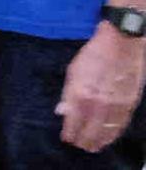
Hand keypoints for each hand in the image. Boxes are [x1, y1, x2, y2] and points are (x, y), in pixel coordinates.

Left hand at [56, 22, 145, 151]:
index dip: (70, 132)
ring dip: (99, 141)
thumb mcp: (73, 71)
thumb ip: (68, 94)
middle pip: (90, 131)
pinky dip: (114, 134)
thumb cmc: (93, 54)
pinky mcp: (130, 104)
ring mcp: (116, 105)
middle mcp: (98, 103)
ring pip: (107, 131)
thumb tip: (61, 112)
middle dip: (84, 141)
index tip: (66, 138)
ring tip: (93, 147)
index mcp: (81, 94)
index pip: (73, 122)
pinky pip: (121, 125)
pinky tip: (109, 138)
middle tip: (80, 146)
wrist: (122, 44)